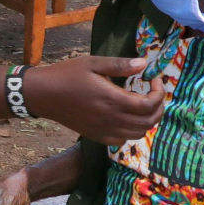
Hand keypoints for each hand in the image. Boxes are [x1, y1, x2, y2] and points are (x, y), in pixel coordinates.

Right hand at [24, 56, 165, 144]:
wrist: (44, 95)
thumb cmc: (68, 74)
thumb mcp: (93, 63)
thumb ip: (120, 65)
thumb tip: (144, 64)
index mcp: (112, 99)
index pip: (148, 105)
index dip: (159, 94)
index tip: (155, 80)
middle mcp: (111, 118)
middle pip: (148, 122)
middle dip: (158, 107)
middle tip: (154, 93)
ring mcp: (104, 130)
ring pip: (138, 133)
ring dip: (147, 120)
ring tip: (143, 104)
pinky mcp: (97, 136)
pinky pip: (123, 140)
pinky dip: (132, 131)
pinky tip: (126, 117)